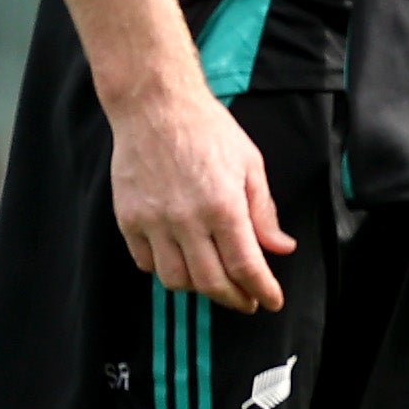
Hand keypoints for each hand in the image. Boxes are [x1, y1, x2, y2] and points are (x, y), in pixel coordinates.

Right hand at [108, 79, 292, 312]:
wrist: (155, 106)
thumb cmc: (208, 130)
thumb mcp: (250, 165)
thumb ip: (264, 212)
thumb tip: (281, 248)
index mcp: (223, 205)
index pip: (246, 266)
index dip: (262, 290)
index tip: (271, 302)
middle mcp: (186, 219)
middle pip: (211, 281)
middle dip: (234, 299)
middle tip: (247, 301)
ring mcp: (153, 221)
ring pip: (175, 280)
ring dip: (199, 288)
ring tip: (214, 281)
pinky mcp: (128, 218)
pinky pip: (146, 262)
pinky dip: (165, 270)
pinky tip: (181, 261)